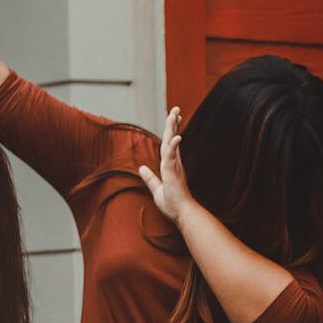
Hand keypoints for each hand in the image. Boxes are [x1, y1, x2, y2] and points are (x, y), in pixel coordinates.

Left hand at [139, 107, 194, 224]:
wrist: (181, 213)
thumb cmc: (173, 204)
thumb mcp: (157, 189)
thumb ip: (150, 178)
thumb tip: (141, 168)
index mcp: (171, 166)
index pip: (169, 145)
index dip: (171, 132)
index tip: (173, 119)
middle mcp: (174, 164)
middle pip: (172, 139)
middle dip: (173, 124)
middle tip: (175, 109)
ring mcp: (174, 167)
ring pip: (172, 143)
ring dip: (172, 128)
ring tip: (174, 113)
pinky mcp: (173, 173)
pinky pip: (172, 157)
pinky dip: (173, 146)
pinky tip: (176, 136)